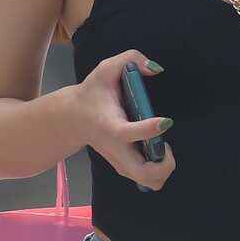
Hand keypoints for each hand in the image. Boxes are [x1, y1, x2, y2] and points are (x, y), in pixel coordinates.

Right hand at [77, 47, 173, 188]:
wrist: (73, 118)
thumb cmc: (93, 93)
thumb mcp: (106, 68)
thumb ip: (131, 59)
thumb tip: (155, 69)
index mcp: (111, 126)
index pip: (129, 133)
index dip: (149, 130)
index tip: (166, 121)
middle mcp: (116, 149)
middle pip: (144, 173)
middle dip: (164, 165)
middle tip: (166, 145)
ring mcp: (120, 162)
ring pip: (149, 182)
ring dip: (163, 169)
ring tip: (161, 147)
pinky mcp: (124, 167)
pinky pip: (147, 180)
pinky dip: (158, 171)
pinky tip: (156, 151)